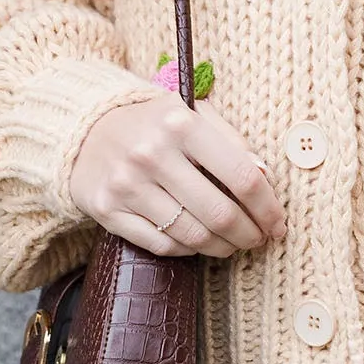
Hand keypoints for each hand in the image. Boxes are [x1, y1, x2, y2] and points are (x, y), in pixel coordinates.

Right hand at [69, 93, 285, 259]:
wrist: (85, 131)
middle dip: (249, 234)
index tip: (278, 223)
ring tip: (233, 243)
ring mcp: (127, 184)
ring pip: (192, 235)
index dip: (268, 208)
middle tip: (259, 239)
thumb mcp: (193, 114)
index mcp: (181, 124)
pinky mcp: (108, 210)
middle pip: (220, 213)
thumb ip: (232, 141)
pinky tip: (198, 242)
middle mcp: (152, 153)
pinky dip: (188, 249)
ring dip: (222, 247)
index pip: (242, 177)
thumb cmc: (153, 124)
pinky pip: (162, 245)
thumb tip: (265, 177)